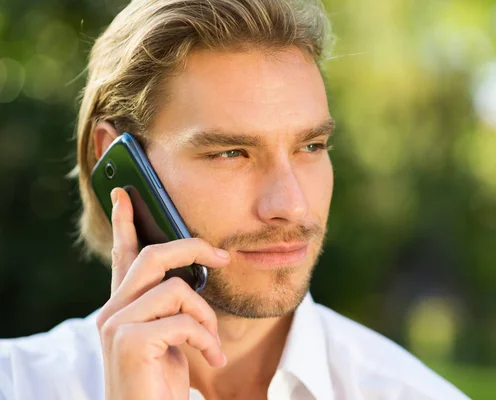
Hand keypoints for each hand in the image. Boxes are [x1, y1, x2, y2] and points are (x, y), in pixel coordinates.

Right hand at [95, 187, 229, 399]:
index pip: (123, 257)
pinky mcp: (129, 343)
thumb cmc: (162, 384)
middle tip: (223, 258)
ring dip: (206, 317)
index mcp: (123, 308)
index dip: (124, 224)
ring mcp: (116, 327)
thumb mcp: (172, 339)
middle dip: (194, 249)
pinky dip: (206, 339)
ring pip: (176, 290)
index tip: (124, 195)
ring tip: (211, 344)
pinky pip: (183, 321)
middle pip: (154, 256)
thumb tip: (190, 281)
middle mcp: (112, 312)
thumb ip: (172, 309)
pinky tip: (211, 359)